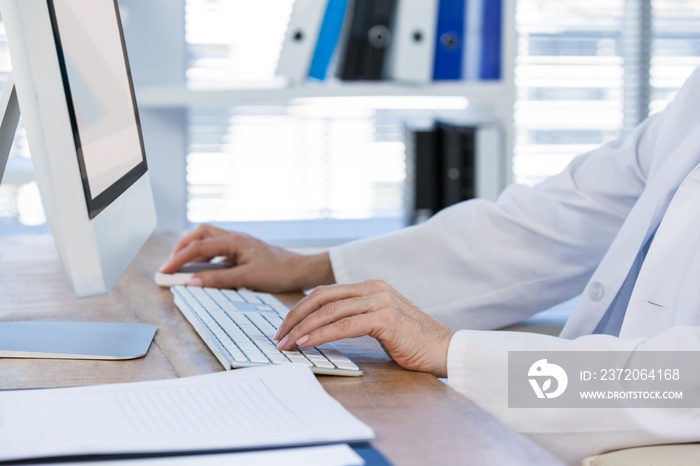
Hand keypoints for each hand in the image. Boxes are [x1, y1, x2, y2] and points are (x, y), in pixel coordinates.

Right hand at [159, 224, 334, 291]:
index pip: (198, 247)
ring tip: (183, 264)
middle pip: (200, 233)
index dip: (179, 259)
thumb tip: (192, 281)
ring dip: (194, 249)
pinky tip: (205, 268)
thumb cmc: (278, 272)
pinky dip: (207, 255)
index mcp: (233, 241)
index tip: (165, 271)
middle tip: (171, 263)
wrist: (300, 269)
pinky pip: (219, 248)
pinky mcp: (244, 249)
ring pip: (209, 239)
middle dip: (183, 247)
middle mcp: (235, 237)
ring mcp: (239, 242)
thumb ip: (218, 279)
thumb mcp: (246, 279)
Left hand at [275, 280, 455, 376]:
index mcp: (371, 286)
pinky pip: (345, 325)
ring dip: (303, 328)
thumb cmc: (411, 342)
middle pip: (322, 297)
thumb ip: (356, 317)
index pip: (326, 293)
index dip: (301, 308)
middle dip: (295, 316)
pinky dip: (322, 334)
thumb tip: (320, 328)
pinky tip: (308, 343)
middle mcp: (374, 288)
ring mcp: (381, 301)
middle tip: (279, 336)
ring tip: (287, 343)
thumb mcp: (379, 322)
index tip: (285, 327)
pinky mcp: (386, 318)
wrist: (444, 350)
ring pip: (330, 311)